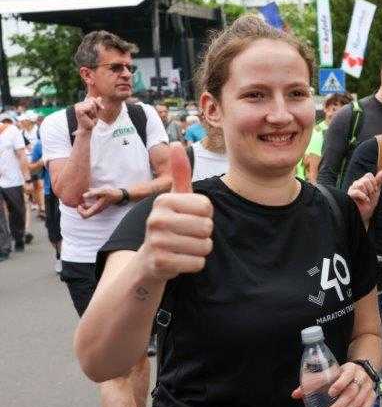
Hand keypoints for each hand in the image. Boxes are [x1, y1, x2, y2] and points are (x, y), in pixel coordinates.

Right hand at [73, 97, 103, 132]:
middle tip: (92, 116)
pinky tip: (89, 117)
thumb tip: (100, 97)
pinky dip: (92, 112)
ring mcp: (77, 107)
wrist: (87, 129)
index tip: (96, 112)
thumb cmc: (90, 122)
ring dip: (94, 112)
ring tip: (90, 117)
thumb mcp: (96, 112)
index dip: (97, 104)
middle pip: (92, 100)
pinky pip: (90, 106)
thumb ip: (97, 105)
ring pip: (92, 103)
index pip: (92, 99)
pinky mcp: (79, 110)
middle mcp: (78, 104)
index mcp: (81, 104)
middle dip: (96, 109)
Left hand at [78, 186, 119, 218]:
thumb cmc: (111, 193)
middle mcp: (96, 210)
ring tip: (81, 198)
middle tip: (79, 202)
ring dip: (82, 206)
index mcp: (97, 209)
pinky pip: (89, 207)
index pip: (85, 215)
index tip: (80, 204)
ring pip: (86, 211)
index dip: (80, 211)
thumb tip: (83, 195)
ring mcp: (97, 209)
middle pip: (84, 215)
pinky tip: (86, 196)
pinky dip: (85, 203)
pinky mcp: (97, 206)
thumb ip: (93, 193)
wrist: (118, 195)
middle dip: (80, 209)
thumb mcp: (103, 191)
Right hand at [137, 143, 212, 280]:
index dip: (204, 215)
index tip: (188, 217)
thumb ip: (180, 173)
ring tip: (183, 247)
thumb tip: (177, 142)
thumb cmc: (170, 224)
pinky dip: (194, 264)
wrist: (149, 261)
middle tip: (186, 235)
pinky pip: (198, 263)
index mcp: (163, 201)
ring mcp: (157, 242)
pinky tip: (180, 260)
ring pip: (205, 246)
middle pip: (207, 227)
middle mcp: (156, 219)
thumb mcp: (175, 198)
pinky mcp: (161, 263)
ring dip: (200, 249)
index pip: (207, 207)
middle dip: (203, 234)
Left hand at [291, 361, 376, 406]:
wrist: (362, 371)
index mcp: (350, 369)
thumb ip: (313, 383)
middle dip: (339, 406)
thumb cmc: (341, 374)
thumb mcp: (330, 374)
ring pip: (358, 403)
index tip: (330, 393)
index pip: (346, 375)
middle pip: (351, 393)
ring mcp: (368, 388)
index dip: (339, 384)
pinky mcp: (372, 397)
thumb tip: (295, 395)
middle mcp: (361, 378)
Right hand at [347, 171, 381, 222]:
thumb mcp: (376, 192)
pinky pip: (357, 191)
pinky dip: (363, 196)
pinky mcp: (349, 195)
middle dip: (371, 189)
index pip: (369, 175)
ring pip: (361, 184)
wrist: (365, 215)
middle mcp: (357, 183)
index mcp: (363, 182)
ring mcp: (352, 188)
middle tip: (370, 195)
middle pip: (366, 180)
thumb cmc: (370, 204)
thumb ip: (378, 182)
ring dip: (367, 193)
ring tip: (367, 198)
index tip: (375, 190)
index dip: (374, 182)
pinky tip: (366, 200)